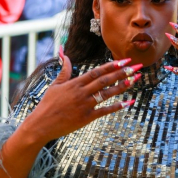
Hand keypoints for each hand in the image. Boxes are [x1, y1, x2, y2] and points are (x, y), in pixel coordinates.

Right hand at [24, 55, 139, 144]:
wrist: (41, 124)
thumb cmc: (47, 104)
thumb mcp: (55, 85)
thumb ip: (64, 70)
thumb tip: (64, 53)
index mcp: (75, 84)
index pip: (97, 72)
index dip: (112, 65)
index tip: (124, 60)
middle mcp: (81, 93)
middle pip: (105, 80)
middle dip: (122, 73)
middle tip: (136, 67)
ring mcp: (85, 105)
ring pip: (107, 93)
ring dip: (122, 86)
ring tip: (135, 80)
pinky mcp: (86, 118)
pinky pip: (104, 111)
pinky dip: (117, 107)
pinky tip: (128, 102)